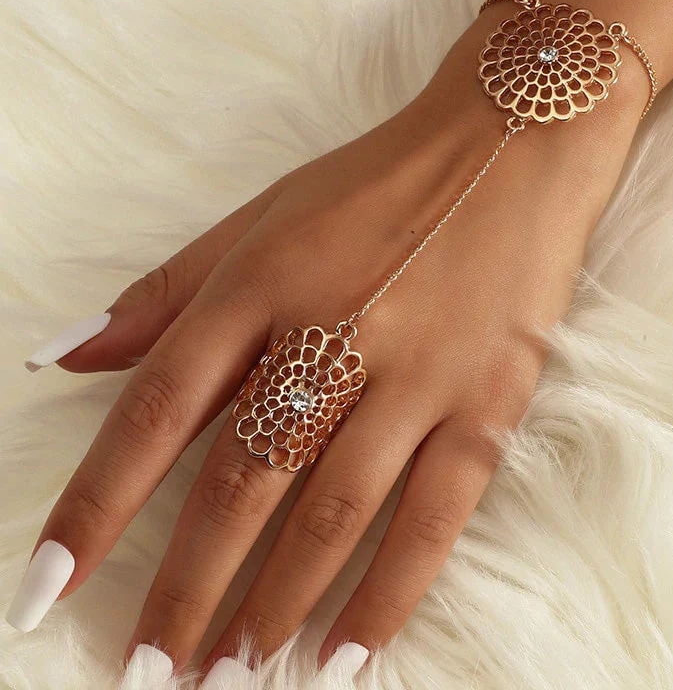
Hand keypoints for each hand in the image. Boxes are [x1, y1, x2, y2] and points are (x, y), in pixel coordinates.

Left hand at [23, 8, 643, 681]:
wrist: (511, 143)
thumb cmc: (379, 181)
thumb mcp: (263, 215)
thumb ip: (167, 290)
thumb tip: (67, 354)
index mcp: (262, 280)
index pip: (159, 408)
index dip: (97, 503)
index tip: (52, 585)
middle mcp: (334, 330)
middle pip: (241, 481)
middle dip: (185, 589)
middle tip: (149, 672)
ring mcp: (418, 370)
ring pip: (331, 512)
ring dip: (272, 606)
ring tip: (230, 677)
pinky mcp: (488, 398)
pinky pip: (433, 514)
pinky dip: (387, 594)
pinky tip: (345, 659)